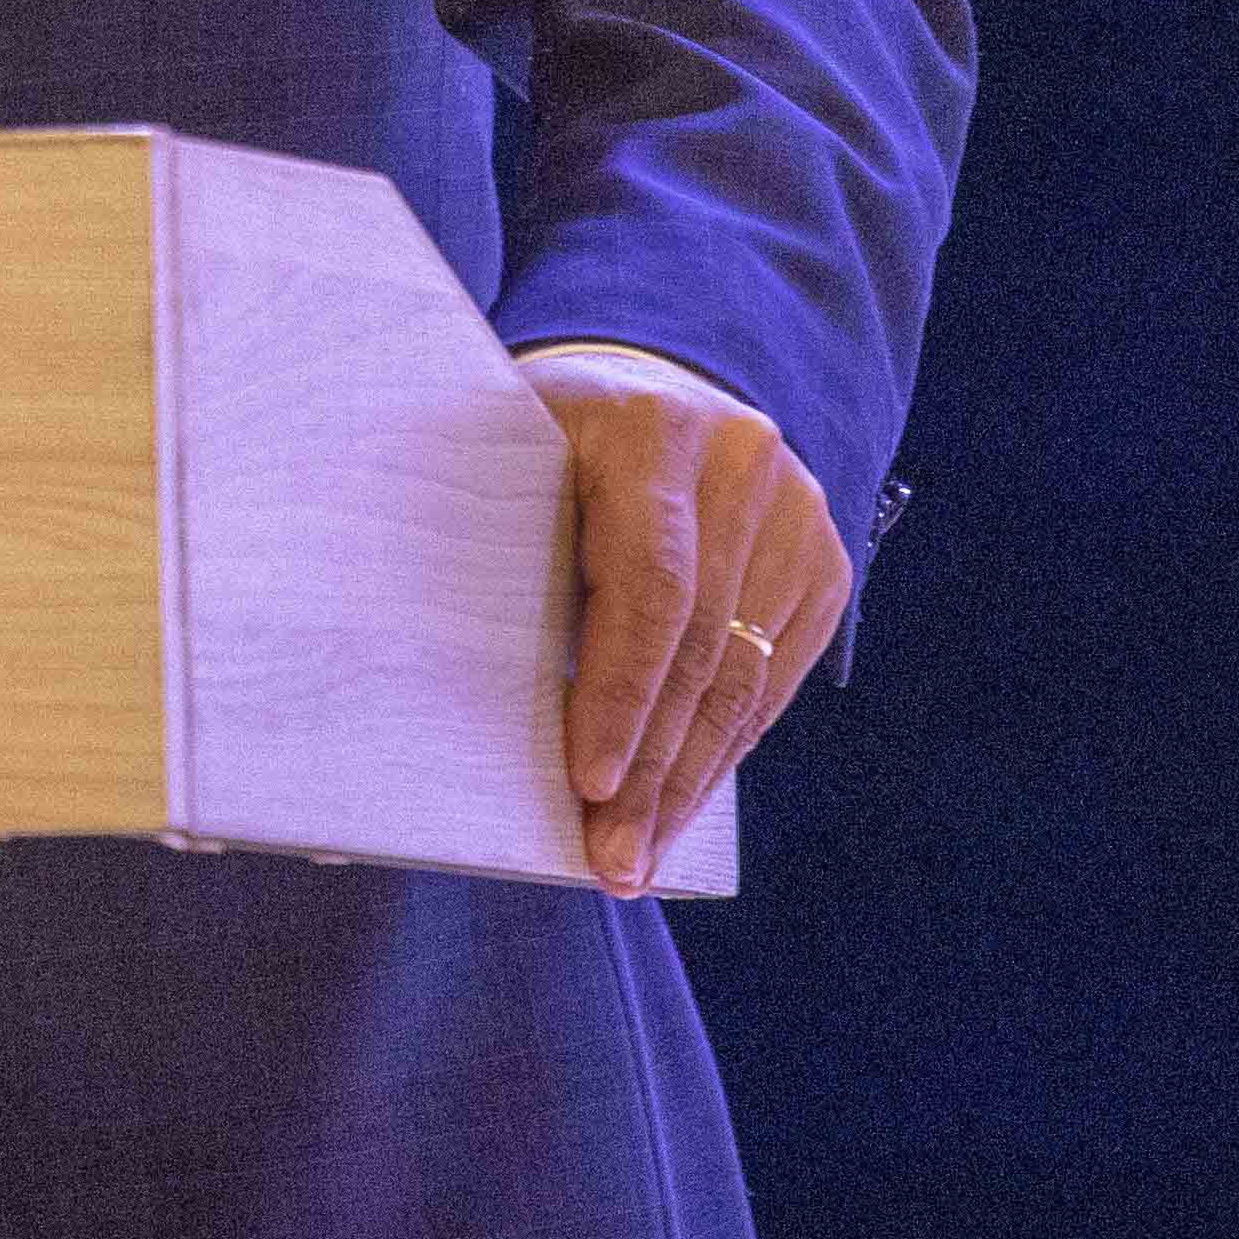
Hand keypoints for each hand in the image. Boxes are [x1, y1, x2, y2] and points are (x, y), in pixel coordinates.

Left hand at [520, 346, 845, 897]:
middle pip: (699, 647)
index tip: (588, 783)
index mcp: (648, 428)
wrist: (645, 377)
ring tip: (640, 858)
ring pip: (743, 675)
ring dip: (689, 779)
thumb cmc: (540, 436)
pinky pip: (773, 677)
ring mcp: (796, 508)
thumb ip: (485, 541)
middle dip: (652, 768)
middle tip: (612, 861)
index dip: (619, 692)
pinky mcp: (825, 555)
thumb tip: (413, 676)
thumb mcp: (504, 456)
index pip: (648, 584)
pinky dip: (725, 747)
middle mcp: (740, 461)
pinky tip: (683, 801)